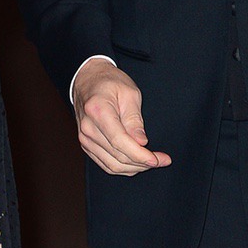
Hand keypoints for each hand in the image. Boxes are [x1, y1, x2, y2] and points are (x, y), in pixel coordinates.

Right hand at [72, 58, 170, 175]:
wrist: (87, 79)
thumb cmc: (110, 82)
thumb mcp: (129, 93)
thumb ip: (134, 119)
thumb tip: (141, 142)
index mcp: (98, 111)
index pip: (120, 141)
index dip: (141, 155)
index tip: (159, 159)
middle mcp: (88, 128)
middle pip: (117, 157)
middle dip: (143, 163)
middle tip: (162, 160)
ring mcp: (85, 138)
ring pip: (112, 165)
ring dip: (135, 168)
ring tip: (151, 161)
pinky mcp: (86, 144)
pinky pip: (106, 164)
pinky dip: (124, 168)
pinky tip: (137, 163)